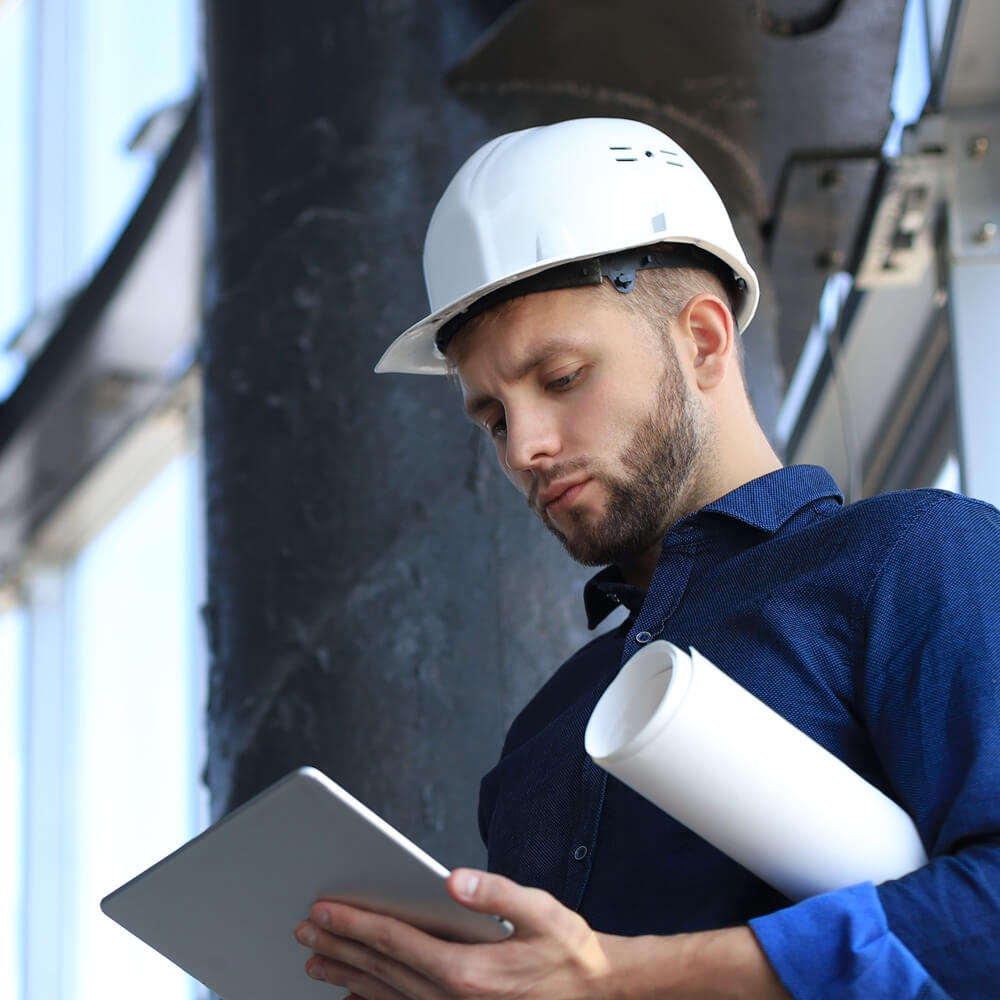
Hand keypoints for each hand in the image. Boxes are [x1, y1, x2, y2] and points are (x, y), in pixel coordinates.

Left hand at [293, 867, 615, 999]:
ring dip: (347, 975)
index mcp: (467, 970)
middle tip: (303, 929)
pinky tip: (354, 995)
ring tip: (314, 961)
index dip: (355, 923)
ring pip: (386, 995)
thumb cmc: (569, 950)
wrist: (597, 996)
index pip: (395, 941)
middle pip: (381, 969)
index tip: (322, 909)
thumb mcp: (541, 911)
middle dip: (339, 947)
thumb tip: (452, 879)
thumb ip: (495, 892)